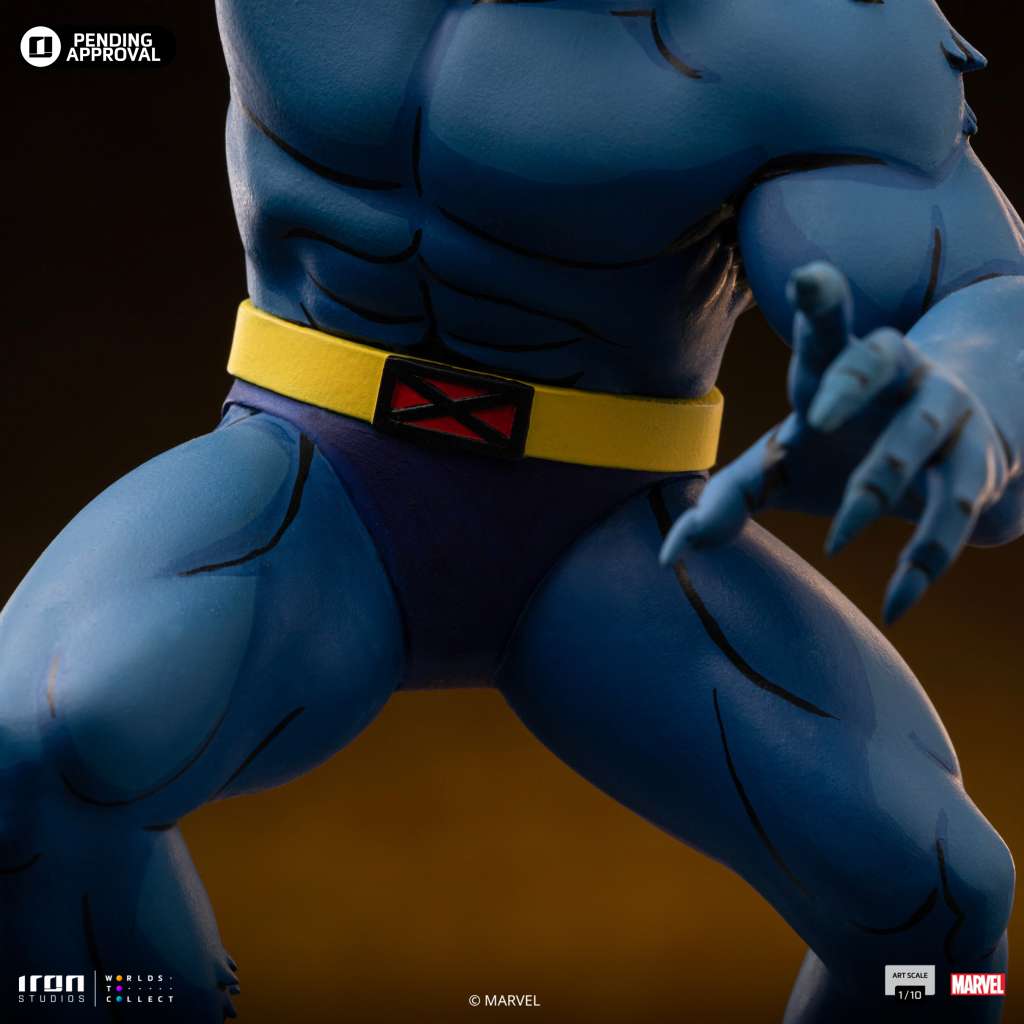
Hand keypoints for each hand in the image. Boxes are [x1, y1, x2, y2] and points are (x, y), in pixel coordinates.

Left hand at [660, 262, 1010, 621]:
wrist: (944, 448)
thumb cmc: (839, 446)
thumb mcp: (781, 464)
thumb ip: (730, 498)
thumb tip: (668, 555)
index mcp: (836, 366)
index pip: (827, 329)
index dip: (820, 302)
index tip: (805, 277)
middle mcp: (896, 373)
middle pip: (875, 362)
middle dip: (847, 384)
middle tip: (814, 416)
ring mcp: (943, 410)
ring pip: (915, 436)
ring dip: (875, 486)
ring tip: (835, 539)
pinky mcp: (977, 461)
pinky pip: (954, 509)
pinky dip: (924, 559)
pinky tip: (894, 603)